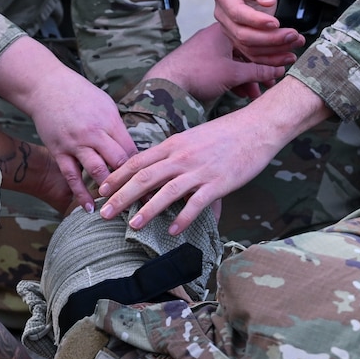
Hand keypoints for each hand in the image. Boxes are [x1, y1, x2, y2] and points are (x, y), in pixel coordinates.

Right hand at [0, 37, 138, 211]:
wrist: (45, 86)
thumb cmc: (79, 94)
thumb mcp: (105, 105)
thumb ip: (118, 130)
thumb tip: (133, 152)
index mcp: (110, 121)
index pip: (132, 150)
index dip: (143, 170)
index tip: (151, 186)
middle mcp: (94, 133)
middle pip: (119, 162)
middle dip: (133, 183)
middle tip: (144, 202)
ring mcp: (76, 143)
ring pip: (97, 171)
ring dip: (109, 191)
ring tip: (120, 208)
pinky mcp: (60, 151)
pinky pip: (72, 176)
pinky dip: (81, 194)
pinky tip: (90, 208)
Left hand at [99, 76, 330, 233]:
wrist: (258, 127)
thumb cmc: (227, 134)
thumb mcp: (193, 139)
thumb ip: (175, 155)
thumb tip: (160, 174)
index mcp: (174, 144)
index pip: (137, 161)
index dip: (117, 176)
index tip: (101, 189)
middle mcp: (181, 157)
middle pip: (144, 177)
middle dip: (121, 196)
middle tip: (103, 213)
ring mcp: (199, 170)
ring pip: (166, 191)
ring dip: (146, 210)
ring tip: (132, 226)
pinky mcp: (218, 183)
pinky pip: (196, 203)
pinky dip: (183, 218)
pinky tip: (172, 231)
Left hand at [143, 23, 284, 105]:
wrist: (166, 85)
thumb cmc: (197, 72)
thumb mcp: (232, 73)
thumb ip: (257, 72)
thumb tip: (277, 71)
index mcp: (227, 31)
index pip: (257, 40)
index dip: (274, 52)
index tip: (288, 61)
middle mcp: (218, 38)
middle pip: (248, 53)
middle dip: (261, 70)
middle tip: (274, 82)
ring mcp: (210, 52)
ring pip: (237, 64)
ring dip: (249, 79)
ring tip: (258, 93)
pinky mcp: (204, 65)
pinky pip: (226, 71)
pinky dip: (236, 82)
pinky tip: (243, 94)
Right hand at [212, 0, 305, 65]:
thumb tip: (267, 2)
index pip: (237, 12)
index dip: (256, 21)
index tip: (276, 23)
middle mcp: (222, 14)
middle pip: (243, 34)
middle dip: (270, 39)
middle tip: (293, 35)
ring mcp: (229, 29)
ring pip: (249, 48)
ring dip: (274, 50)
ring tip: (296, 44)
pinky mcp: (239, 40)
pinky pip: (253, 54)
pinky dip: (270, 59)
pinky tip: (287, 57)